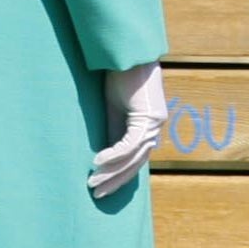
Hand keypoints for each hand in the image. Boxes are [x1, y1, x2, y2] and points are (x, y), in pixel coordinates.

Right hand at [91, 62, 165, 196]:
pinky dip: (113, 155)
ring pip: (132, 158)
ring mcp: (154, 123)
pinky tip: (97, 162)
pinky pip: (129, 145)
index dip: (120, 175)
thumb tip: (107, 156)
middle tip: (97, 194)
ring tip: (92, 182)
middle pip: (136, 163)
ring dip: (111, 172)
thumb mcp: (115, 108)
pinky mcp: (148, 118)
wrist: (129, 53)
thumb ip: (115, 130)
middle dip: (116, 180)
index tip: (104, 188)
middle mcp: (156, 127)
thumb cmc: (121, 75)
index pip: (136, 159)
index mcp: (149, 125)